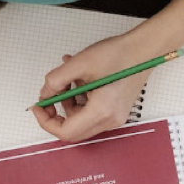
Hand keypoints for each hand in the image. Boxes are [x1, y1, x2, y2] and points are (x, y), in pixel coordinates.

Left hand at [32, 39, 155, 142]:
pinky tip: (79, 80)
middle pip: (73, 131)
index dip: (46, 121)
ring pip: (81, 122)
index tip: (39, 107)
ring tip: (67, 79)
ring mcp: (114, 118)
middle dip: (56, 115)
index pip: (66, 132)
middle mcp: (109, 120)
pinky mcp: (115, 111)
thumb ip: (56, 80)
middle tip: (49, 96)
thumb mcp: (80, 63)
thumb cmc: (119, 55)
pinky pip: (91, 114)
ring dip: (68, 104)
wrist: (144, 51)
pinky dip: (79, 100)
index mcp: (101, 111)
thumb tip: (45, 93)